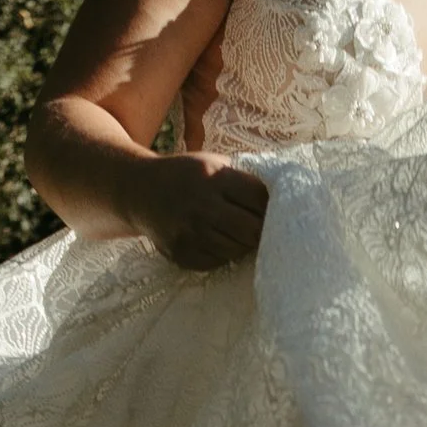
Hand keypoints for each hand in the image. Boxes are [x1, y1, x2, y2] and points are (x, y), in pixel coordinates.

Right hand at [128, 152, 269, 269]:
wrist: (139, 191)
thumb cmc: (187, 175)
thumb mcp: (214, 163)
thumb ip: (245, 179)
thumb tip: (286, 199)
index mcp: (213, 177)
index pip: (260, 199)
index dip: (272, 207)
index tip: (275, 209)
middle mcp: (200, 206)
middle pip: (252, 230)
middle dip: (260, 230)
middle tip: (260, 227)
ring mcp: (189, 234)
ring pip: (236, 250)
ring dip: (242, 243)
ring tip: (235, 231)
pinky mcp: (182, 255)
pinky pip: (217, 262)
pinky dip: (222, 254)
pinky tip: (215, 239)